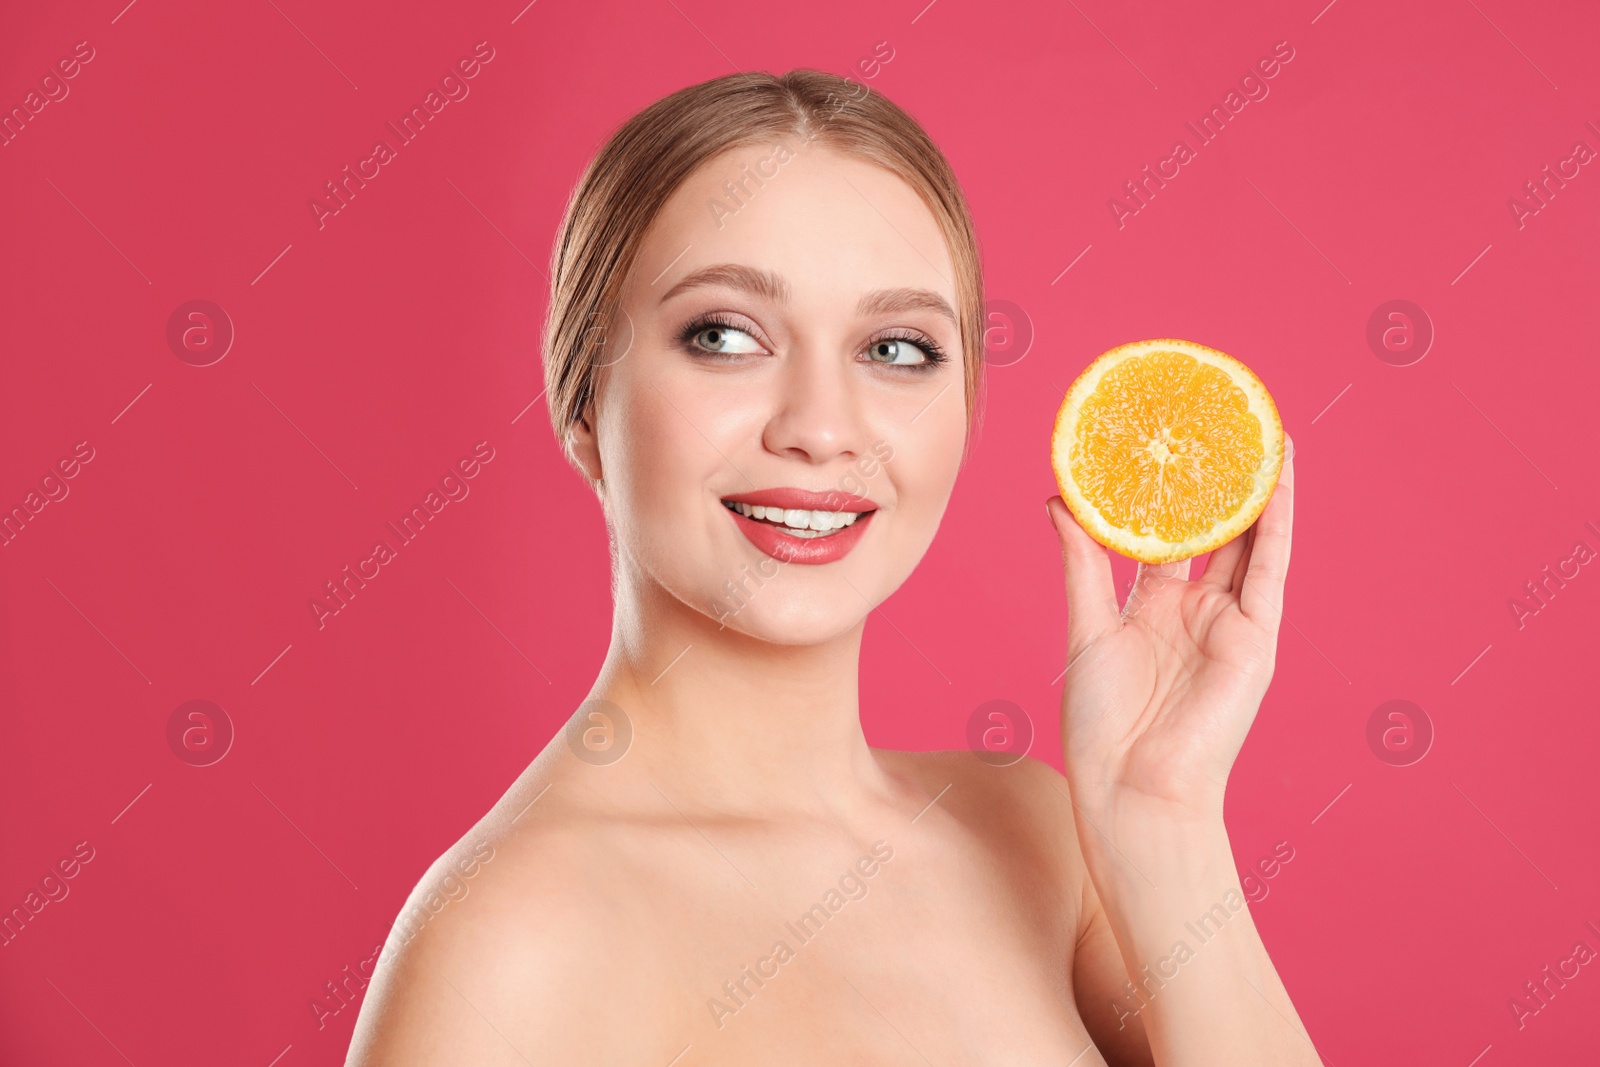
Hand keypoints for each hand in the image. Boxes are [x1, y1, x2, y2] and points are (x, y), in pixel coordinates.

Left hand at [1045, 437, 1294, 827]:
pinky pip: (1269, 566)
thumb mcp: (1085, 629)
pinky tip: (1279, 472)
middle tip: (1218, 424)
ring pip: (1246, 540)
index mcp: (1153, 612)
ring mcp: (1229, 623)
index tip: (1164, 448)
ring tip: (1260, 430)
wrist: (1134, 789)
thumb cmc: (1102, 727)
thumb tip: (1056, 502)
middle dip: (1217, 484)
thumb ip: (1081, 564)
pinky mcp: (1255, 637)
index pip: (1167, 541)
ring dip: (1255, 488)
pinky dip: (1277, 518)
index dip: (1167, 497)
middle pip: (1212, 533)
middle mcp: (1196, 613)